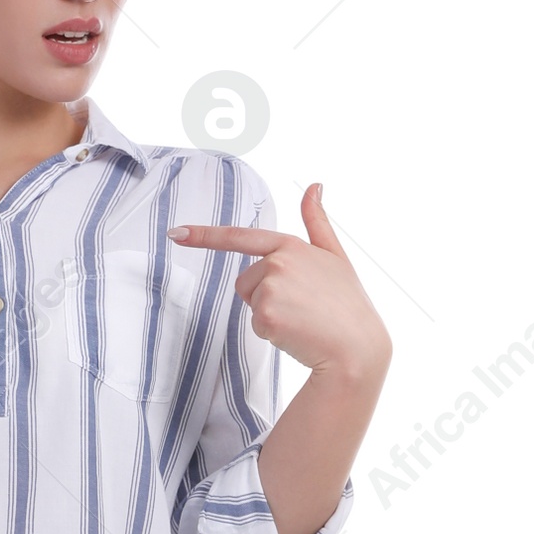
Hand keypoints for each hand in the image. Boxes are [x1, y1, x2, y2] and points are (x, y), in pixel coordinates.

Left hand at [169, 184, 390, 383]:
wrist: (357, 347)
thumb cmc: (348, 304)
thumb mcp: (335, 256)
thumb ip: (317, 222)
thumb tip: (314, 186)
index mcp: (291, 245)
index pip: (240, 237)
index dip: (204, 235)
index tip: (176, 233)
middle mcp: (278, 261)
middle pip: (246, 281)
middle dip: (264, 295)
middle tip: (301, 307)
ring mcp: (271, 287)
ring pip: (250, 302)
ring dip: (269, 313)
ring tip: (301, 319)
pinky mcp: (265, 314)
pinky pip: (256, 324)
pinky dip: (273, 332)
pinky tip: (297, 333)